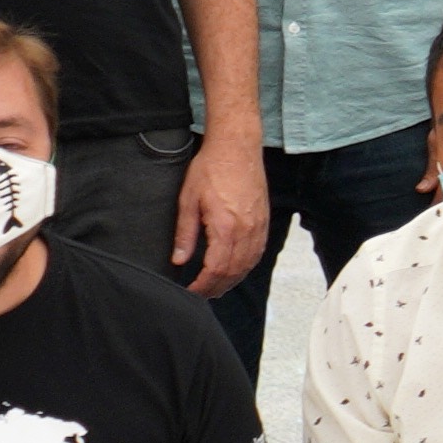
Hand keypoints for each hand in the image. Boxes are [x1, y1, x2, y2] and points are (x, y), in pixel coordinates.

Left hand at [172, 131, 270, 296]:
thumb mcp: (188, 200)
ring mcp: (258, 228)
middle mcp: (245, 231)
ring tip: (216, 287)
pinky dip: (245, 268)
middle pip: (233, 273)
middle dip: (216, 288)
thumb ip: (185, 233)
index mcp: (225, 227)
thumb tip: (179, 260)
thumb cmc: (211, 168)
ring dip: (231, 281)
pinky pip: (257, 254)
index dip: (202, 286)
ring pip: (247, 266)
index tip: (190, 292)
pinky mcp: (264, 222)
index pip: (215, 269)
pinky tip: (234, 270)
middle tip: (200, 294)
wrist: (237, 148)